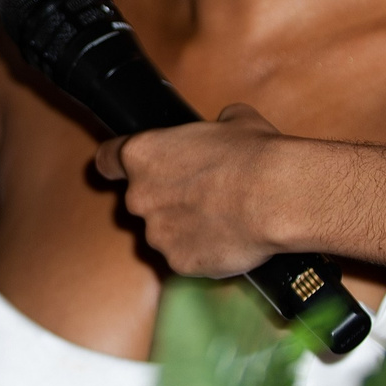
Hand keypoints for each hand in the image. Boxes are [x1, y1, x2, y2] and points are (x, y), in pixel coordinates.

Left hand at [93, 102, 293, 277]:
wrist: (277, 197)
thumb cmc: (254, 155)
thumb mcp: (235, 121)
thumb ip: (215, 126)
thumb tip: (224, 124)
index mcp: (142, 154)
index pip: (108, 161)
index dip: (116, 165)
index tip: (122, 170)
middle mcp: (139, 196)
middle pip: (141, 200)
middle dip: (165, 200)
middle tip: (202, 195)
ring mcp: (157, 234)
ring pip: (163, 233)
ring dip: (184, 229)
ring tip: (223, 219)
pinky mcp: (178, 263)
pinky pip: (185, 258)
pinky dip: (202, 252)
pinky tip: (229, 240)